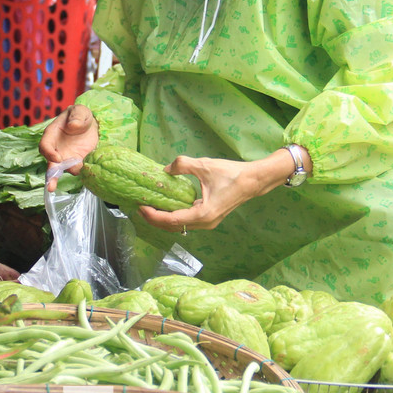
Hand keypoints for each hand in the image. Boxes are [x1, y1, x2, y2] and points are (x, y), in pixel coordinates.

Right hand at [39, 104, 98, 189]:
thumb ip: (76, 116)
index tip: (58, 158)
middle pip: (50, 165)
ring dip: (69, 174)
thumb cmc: (80, 115)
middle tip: (50, 187)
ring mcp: (66, 157)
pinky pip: (77, 169)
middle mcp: (56, 149)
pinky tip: (88, 173)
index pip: (44, 146)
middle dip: (50, 176)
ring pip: (63, 170)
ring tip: (77, 174)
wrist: (91, 124)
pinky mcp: (77, 162)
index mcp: (52, 134)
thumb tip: (73, 125)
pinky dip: (81, 171)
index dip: (49, 153)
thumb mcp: (79, 111)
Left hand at [137, 153, 287, 232]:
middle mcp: (204, 223)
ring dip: (164, 219)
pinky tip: (167, 206)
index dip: (153, 215)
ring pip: (180, 226)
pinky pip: (187, 221)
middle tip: (140, 207)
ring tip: (151, 207)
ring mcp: (208, 223)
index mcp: (202, 214)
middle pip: (173, 227)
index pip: (171, 220)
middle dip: (155, 219)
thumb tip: (165, 169)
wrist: (252, 180)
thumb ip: (183, 165)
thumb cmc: (230, 174)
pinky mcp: (209, 218)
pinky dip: (174, 216)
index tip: (141, 206)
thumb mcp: (204, 165)